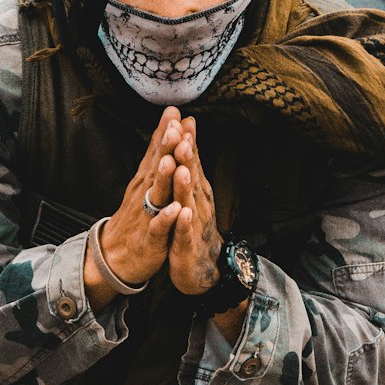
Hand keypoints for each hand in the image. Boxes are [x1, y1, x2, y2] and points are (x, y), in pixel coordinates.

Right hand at [85, 107, 183, 298]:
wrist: (114, 256)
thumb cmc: (136, 215)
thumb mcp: (146, 182)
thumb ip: (158, 153)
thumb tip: (169, 122)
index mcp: (146, 180)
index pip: (156, 152)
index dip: (165, 133)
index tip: (174, 111)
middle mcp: (145, 194)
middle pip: (156, 168)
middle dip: (166, 149)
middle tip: (175, 128)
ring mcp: (146, 216)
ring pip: (156, 195)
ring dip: (163, 179)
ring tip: (172, 162)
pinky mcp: (150, 239)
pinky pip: (158, 228)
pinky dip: (165, 219)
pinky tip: (174, 209)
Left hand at [167, 117, 224, 296]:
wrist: (204, 266)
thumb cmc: (193, 224)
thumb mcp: (191, 192)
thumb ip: (189, 165)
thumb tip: (187, 135)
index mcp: (196, 188)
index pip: (191, 160)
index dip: (186, 140)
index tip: (180, 118)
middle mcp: (198, 202)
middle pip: (191, 175)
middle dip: (187, 156)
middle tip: (182, 135)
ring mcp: (194, 223)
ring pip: (189, 201)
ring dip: (186, 185)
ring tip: (182, 168)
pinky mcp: (187, 245)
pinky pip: (185, 233)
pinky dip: (184, 223)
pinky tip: (182, 213)